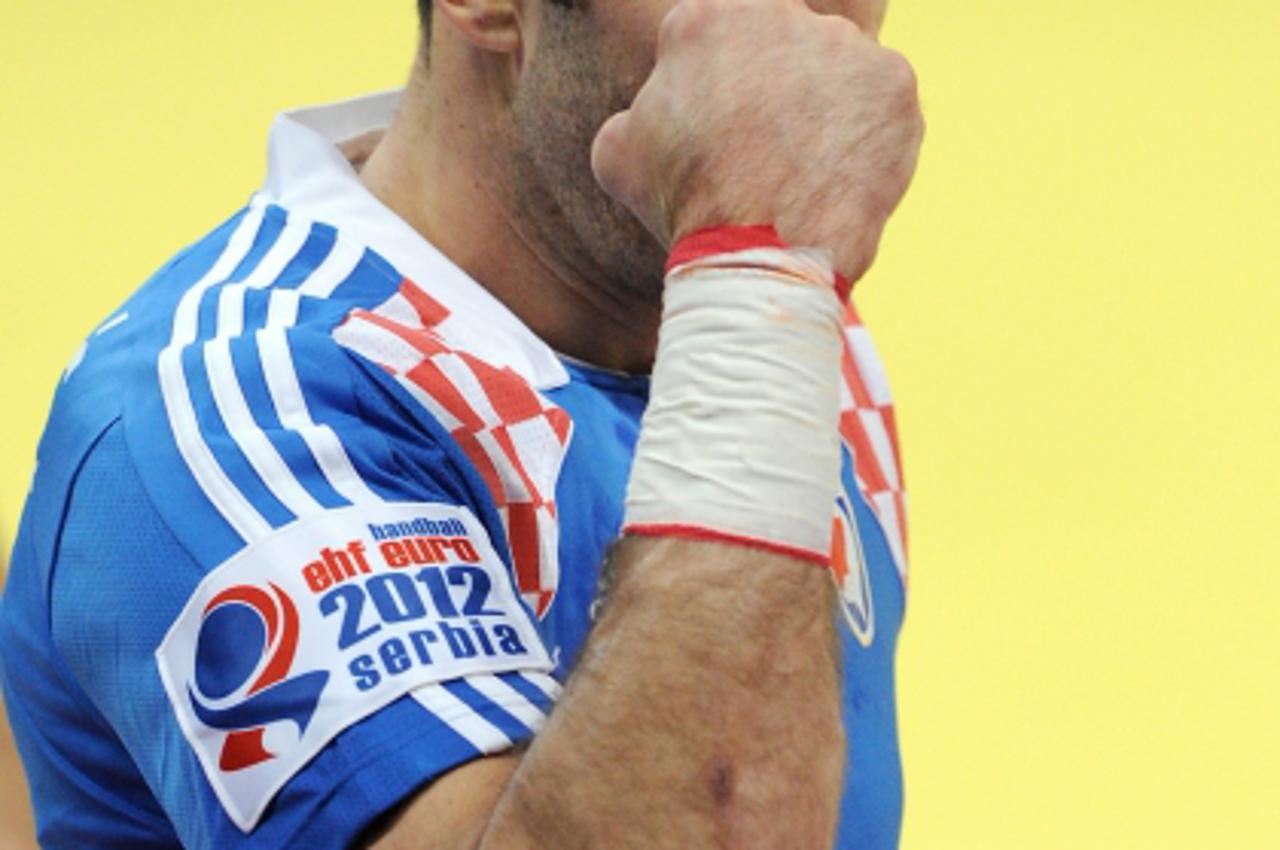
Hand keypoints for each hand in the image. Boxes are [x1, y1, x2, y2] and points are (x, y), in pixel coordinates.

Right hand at [591, 0, 923, 280]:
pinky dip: (870, 138)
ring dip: (825, 112)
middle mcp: (779, 14)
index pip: (718, 39)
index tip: (726, 128)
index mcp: (704, 19)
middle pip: (783, 46)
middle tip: (770, 151)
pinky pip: (883, 104)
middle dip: (778, 91)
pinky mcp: (894, 82)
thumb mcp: (620, 154)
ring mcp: (844, 45)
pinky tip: (841, 176)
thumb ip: (639, 112)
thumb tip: (648, 115)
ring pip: (836, 72)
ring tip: (806, 172)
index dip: (720, 88)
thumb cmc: (686, 207)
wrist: (761, 253)